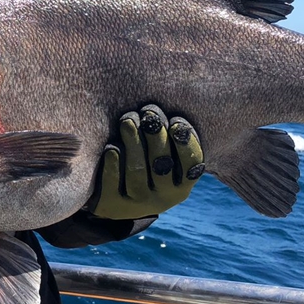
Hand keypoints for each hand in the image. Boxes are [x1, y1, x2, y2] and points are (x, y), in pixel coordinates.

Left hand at [88, 105, 204, 219]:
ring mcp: (137, 203)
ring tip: (127, 121)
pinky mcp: (113, 205)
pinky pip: (113, 184)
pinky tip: (111, 147)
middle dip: (156, 136)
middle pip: (162, 165)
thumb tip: (171, 98)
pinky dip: (113, 164)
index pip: (192, 164)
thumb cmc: (145, 162)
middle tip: (147, 113)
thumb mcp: (164, 153)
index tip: (176, 120)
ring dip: (133, 143)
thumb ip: (170, 134)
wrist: (115, 197)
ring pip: (137, 172)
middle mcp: (163, 197)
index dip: (185, 142)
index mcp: (182, 185)